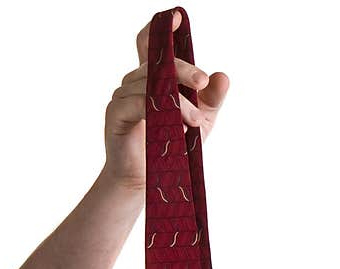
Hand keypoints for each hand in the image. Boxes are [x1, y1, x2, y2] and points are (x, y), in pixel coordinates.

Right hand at [102, 10, 229, 190]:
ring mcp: (122, 96)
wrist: (150, 181)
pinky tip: (176, 124)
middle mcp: (134, 81)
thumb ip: (211, 99)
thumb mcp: (200, 121)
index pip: (151, 44)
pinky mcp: (116, 114)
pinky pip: (137, 102)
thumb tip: (223, 76)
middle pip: (157, 61)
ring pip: (151, 84)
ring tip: (197, 122)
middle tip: (203, 81)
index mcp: (153, 78)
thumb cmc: (172, 148)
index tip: (176, 17)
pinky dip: (159, 110)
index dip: (160, 29)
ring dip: (179, 102)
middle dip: (183, 69)